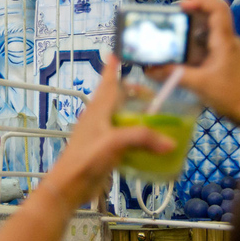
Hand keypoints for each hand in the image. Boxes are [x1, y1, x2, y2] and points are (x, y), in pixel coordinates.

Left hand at [45, 55, 175, 210]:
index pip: (107, 83)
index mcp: (98, 110)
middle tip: (153, 94)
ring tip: (155, 116)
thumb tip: (170, 142)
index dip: (112, 68)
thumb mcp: (115, 143)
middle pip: (117, 98)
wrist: (69, 186)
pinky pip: (123, 137)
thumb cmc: (86, 159)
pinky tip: (148, 144)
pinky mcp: (104, 151)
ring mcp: (101, 135)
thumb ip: (143, 139)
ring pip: (120, 118)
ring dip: (136, 114)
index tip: (117, 54)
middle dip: (133, 93)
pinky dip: (136, 137)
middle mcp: (99, 119)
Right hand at [145, 0, 239, 136]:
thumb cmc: (232, 95)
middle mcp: (227, 40)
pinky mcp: (225, 61)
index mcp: (224, 40)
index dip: (199, 0)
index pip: (217, 7)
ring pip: (206, 33)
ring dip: (188, 34)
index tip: (179, 7)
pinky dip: (192, 48)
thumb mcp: (199, 84)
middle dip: (187, 16)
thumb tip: (149, 69)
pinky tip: (179, 58)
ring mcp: (227, 51)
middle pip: (209, 17)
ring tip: (168, 40)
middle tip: (167, 23)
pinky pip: (207, 47)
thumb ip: (173, 75)